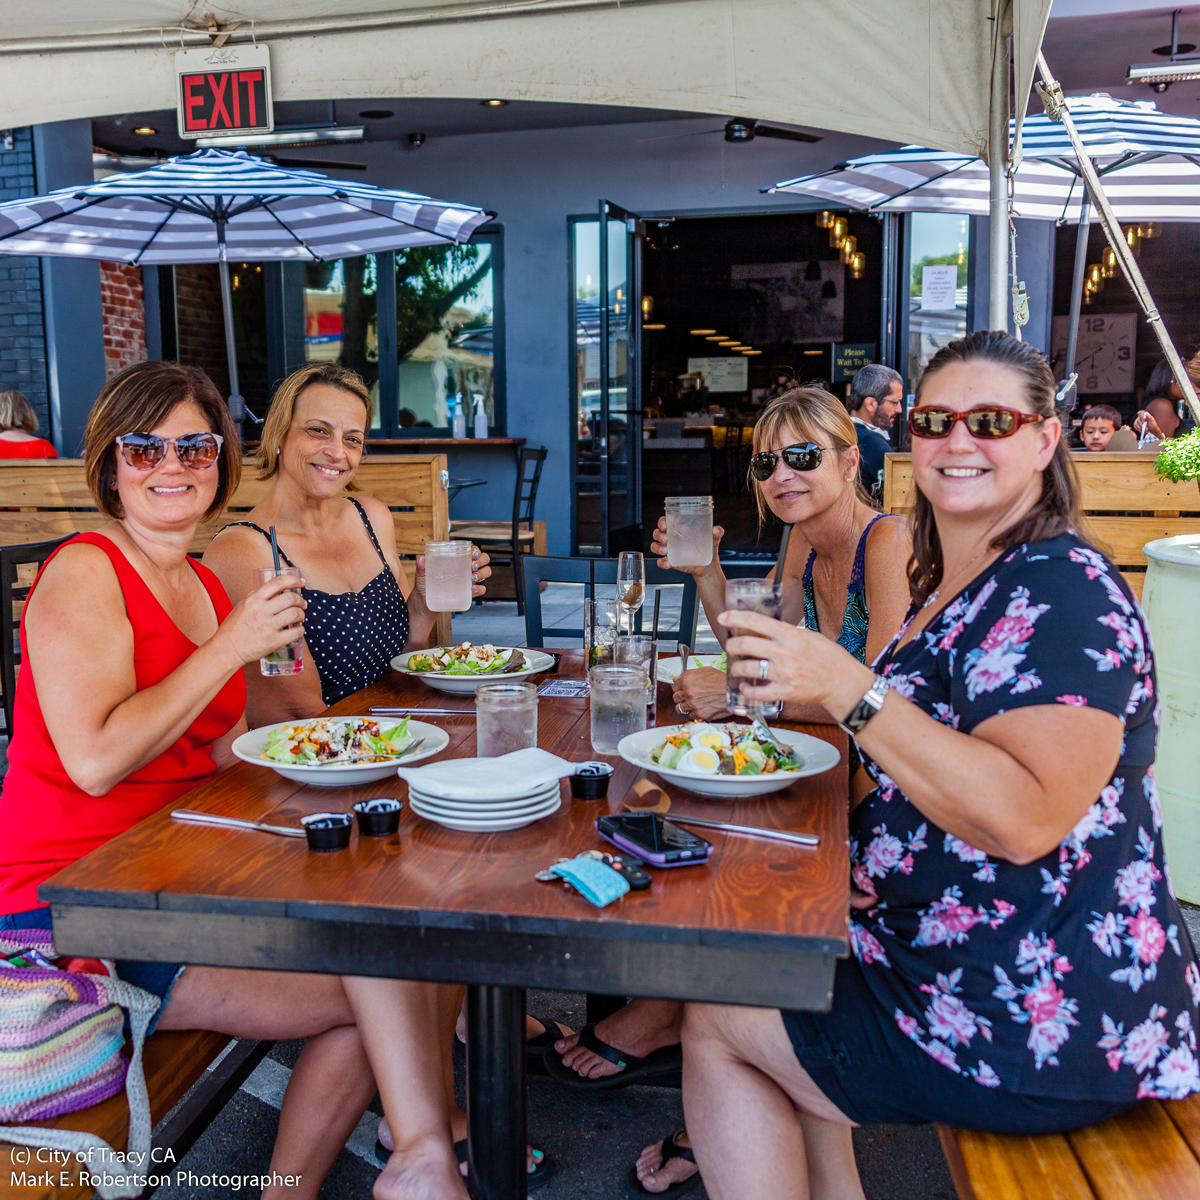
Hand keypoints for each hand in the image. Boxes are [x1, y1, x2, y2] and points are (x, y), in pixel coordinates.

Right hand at [218, 574, 306, 667]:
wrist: (227, 649)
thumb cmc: (233, 628)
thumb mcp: (242, 605)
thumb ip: (257, 596)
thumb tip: (275, 589)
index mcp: (254, 600)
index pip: (278, 583)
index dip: (293, 580)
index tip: (301, 582)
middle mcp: (261, 611)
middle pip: (290, 598)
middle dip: (300, 600)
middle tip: (302, 604)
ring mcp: (268, 626)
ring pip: (295, 614)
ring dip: (301, 614)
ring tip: (300, 617)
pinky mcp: (273, 641)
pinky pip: (295, 632)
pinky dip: (300, 630)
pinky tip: (297, 629)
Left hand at [411, 545, 491, 609]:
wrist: (425, 604)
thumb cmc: (425, 587)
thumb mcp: (421, 576)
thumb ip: (421, 568)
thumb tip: (421, 559)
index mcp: (456, 560)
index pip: (472, 551)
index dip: (476, 550)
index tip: (472, 554)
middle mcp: (465, 569)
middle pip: (483, 560)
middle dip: (481, 561)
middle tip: (472, 566)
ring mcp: (468, 581)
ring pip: (485, 572)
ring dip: (482, 573)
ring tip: (472, 577)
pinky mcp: (468, 593)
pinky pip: (481, 589)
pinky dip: (479, 588)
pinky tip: (472, 589)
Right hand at [650, 515, 723, 575]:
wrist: (708, 565)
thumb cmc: (707, 548)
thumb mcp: (713, 539)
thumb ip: (716, 533)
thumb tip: (717, 530)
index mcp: (679, 529)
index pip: (665, 522)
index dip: (662, 522)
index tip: (664, 524)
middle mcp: (671, 539)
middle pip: (657, 533)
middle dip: (658, 535)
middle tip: (665, 538)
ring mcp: (669, 550)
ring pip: (655, 546)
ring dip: (657, 548)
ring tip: (664, 551)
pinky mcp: (670, 561)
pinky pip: (660, 561)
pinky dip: (662, 563)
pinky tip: (667, 563)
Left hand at [672, 666, 730, 718]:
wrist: (734, 692)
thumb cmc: (723, 680)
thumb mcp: (706, 671)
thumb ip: (689, 674)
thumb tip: (677, 678)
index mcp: (687, 680)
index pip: (674, 687)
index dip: (678, 688)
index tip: (682, 690)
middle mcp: (688, 692)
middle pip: (675, 698)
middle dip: (681, 698)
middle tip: (688, 697)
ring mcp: (693, 704)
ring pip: (680, 709)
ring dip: (685, 707)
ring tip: (693, 704)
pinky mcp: (700, 714)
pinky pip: (690, 716)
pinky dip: (694, 713)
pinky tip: (700, 708)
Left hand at [719, 609, 873, 718]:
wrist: (843, 683)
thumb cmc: (829, 658)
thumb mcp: (809, 636)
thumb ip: (787, 633)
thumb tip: (766, 630)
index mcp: (790, 635)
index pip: (756, 621)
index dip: (735, 618)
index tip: (723, 617)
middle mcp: (784, 653)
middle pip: (745, 645)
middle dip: (731, 645)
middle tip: (729, 647)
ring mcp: (783, 673)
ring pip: (747, 668)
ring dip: (736, 668)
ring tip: (737, 668)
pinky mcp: (784, 692)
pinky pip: (757, 692)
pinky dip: (746, 690)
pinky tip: (745, 687)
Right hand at [1133, 411, 1164, 439]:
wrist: (1152, 430)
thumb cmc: (1153, 425)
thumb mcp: (1152, 422)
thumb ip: (1149, 418)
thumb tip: (1146, 414)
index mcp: (1145, 414)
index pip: (1141, 413)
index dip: (1141, 417)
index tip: (1143, 422)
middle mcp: (1140, 417)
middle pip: (1138, 420)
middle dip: (1142, 425)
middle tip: (1146, 429)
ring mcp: (1137, 421)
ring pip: (1136, 424)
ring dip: (1140, 428)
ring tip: (1145, 431)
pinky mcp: (1136, 425)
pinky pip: (1135, 427)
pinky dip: (1139, 429)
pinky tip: (1143, 431)